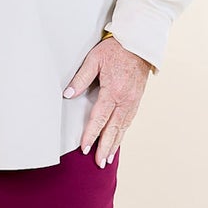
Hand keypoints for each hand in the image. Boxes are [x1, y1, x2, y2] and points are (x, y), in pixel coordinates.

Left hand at [64, 35, 153, 167]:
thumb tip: (68, 94)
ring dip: (115, 144)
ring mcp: (133, 101)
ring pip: (122, 128)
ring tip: (107, 159)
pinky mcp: (137, 100)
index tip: (84, 148)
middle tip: (98, 163)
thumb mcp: (94, 59)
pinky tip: (117, 141)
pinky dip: (122, 134)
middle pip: (113, 129)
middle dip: (105, 147)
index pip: (100, 118)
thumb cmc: (115, 50)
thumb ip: (81, 78)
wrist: (139, 44)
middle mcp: (125, 100)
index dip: (91, 135)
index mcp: (114, 91)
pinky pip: (128, 121)